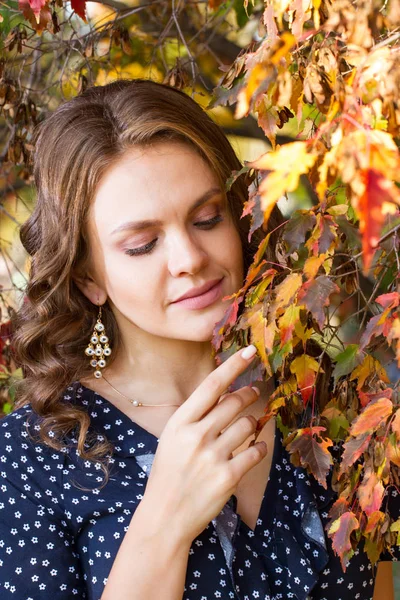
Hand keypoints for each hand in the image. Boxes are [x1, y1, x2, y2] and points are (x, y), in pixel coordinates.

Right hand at [142, 345, 267, 542]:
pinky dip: (260, 448)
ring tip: (248, 427)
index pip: (212, 385)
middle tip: (256, 390)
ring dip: (253, 423)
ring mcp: (213, 456)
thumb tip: (224, 394)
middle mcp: (196, 435)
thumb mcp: (172, 439)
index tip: (250, 351)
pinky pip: (256, 451)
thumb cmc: (169, 474)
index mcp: (180, 422)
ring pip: (248, 425)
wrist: (165, 516)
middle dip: (249, 393)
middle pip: (234, 402)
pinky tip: (256, 448)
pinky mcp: (229, 476)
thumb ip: (195, 417)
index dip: (233, 365)